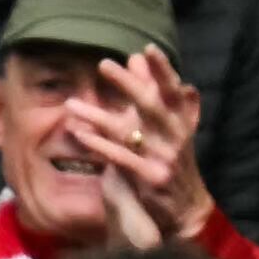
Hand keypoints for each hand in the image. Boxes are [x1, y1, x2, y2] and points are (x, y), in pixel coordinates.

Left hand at [65, 47, 212, 244]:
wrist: (188, 209)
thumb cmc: (173, 161)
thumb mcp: (169, 125)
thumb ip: (154, 90)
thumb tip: (139, 57)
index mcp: (181, 121)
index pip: (173, 90)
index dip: (164, 70)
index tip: (148, 49)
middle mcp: (175, 136)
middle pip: (152, 105)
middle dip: (128, 84)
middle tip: (103, 65)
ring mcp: (164, 157)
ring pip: (128, 132)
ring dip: (98, 116)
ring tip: (70, 105)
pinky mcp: (151, 178)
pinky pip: (121, 159)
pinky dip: (100, 146)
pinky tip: (80, 135)